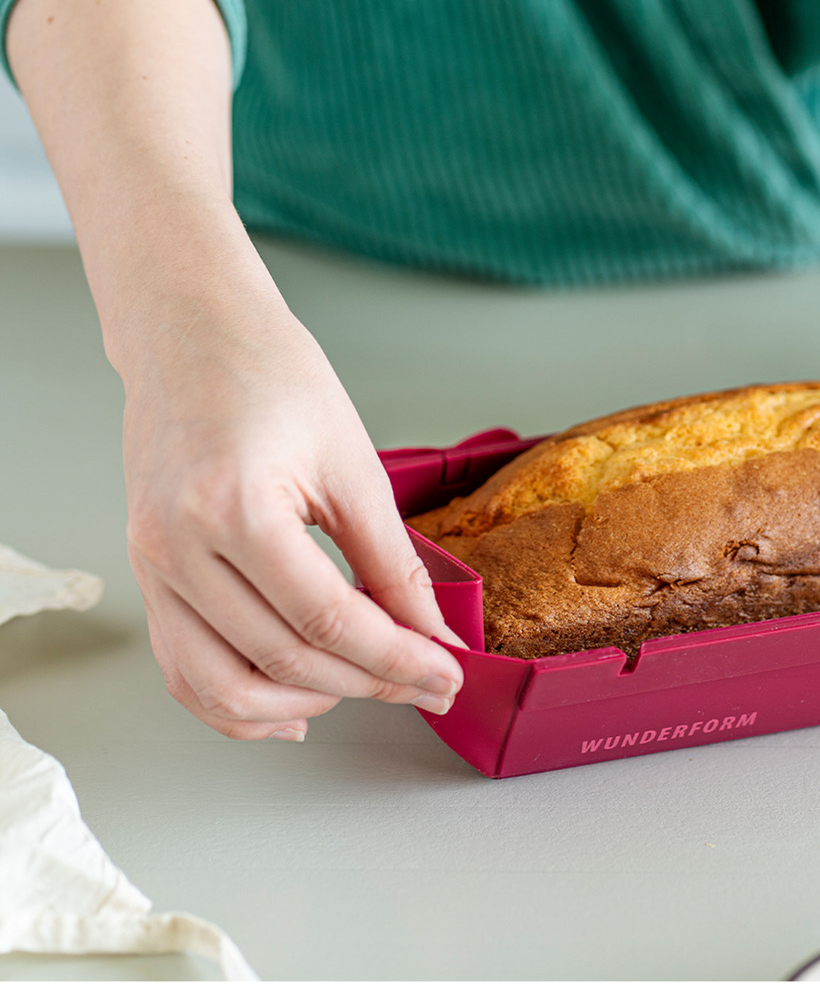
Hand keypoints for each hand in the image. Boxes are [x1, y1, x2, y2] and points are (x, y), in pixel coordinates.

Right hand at [122, 285, 464, 740]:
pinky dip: (236, 701)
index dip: (397, 659)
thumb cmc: (271, 377)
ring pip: (221, 683)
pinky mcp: (148, 576)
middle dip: (367, 683)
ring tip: (365, 692)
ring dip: (302, 703)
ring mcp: (152, 567)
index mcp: (233, 508)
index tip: (448, 674)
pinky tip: (293, 704)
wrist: (193, 337)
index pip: (329, 618)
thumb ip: (392, 561)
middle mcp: (177, 547)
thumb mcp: (353, 465)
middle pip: (282, 656)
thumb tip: (433, 632)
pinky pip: (183, 667)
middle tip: (428, 686)